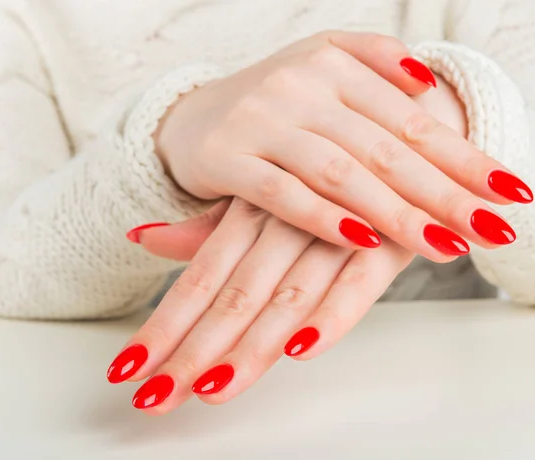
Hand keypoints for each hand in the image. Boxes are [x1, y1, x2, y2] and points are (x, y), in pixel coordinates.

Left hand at [108, 198, 414, 412]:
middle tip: (155, 400)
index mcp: (251, 209)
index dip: (164, 325)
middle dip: (193, 350)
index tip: (129, 369)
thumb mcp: (265, 194)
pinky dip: (331, 314)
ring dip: (250, 347)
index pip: (200, 277)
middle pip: (233, 293)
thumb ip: (208, 227)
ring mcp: (336, 227)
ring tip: (212, 392)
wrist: (406, 132)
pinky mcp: (387, 237)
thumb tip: (142, 238)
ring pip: (287, 294)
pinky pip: (358, 282)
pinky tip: (301, 348)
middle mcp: (285, 218)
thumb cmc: (328, 174)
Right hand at [155, 30, 532, 263]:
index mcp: (334, 64)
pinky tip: (360, 239)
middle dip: (444, 192)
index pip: (412, 118)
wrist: (190, 114)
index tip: (508, 193)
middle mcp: (302, 85)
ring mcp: (263, 120)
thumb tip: (427, 81)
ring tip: (441, 245)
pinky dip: (322, 216)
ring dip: (393, 211)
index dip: (463, 156)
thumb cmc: (271, 103)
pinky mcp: (228, 157)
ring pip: (339, 170)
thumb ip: (374, 65)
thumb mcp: (320, 68)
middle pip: (385, 147)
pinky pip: (281, 191)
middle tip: (490, 228)